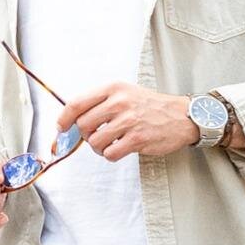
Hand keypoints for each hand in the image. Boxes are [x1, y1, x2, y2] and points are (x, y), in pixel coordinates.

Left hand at [57, 82, 199, 160]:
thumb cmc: (149, 105)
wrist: (182, 116)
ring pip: (94, 142)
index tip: (61, 127)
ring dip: (99, 147)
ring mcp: (129, 121)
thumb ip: (99, 102)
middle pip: (83, 125)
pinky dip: (111, 155)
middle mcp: (119, 102)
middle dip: (85, 134)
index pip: (76, 103)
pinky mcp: (138, 139)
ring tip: (110, 143)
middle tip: (96, 135)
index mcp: (113, 89)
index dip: (64, 118)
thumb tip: (70, 119)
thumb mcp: (124, 93)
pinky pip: (110, 153)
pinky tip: (120, 148)